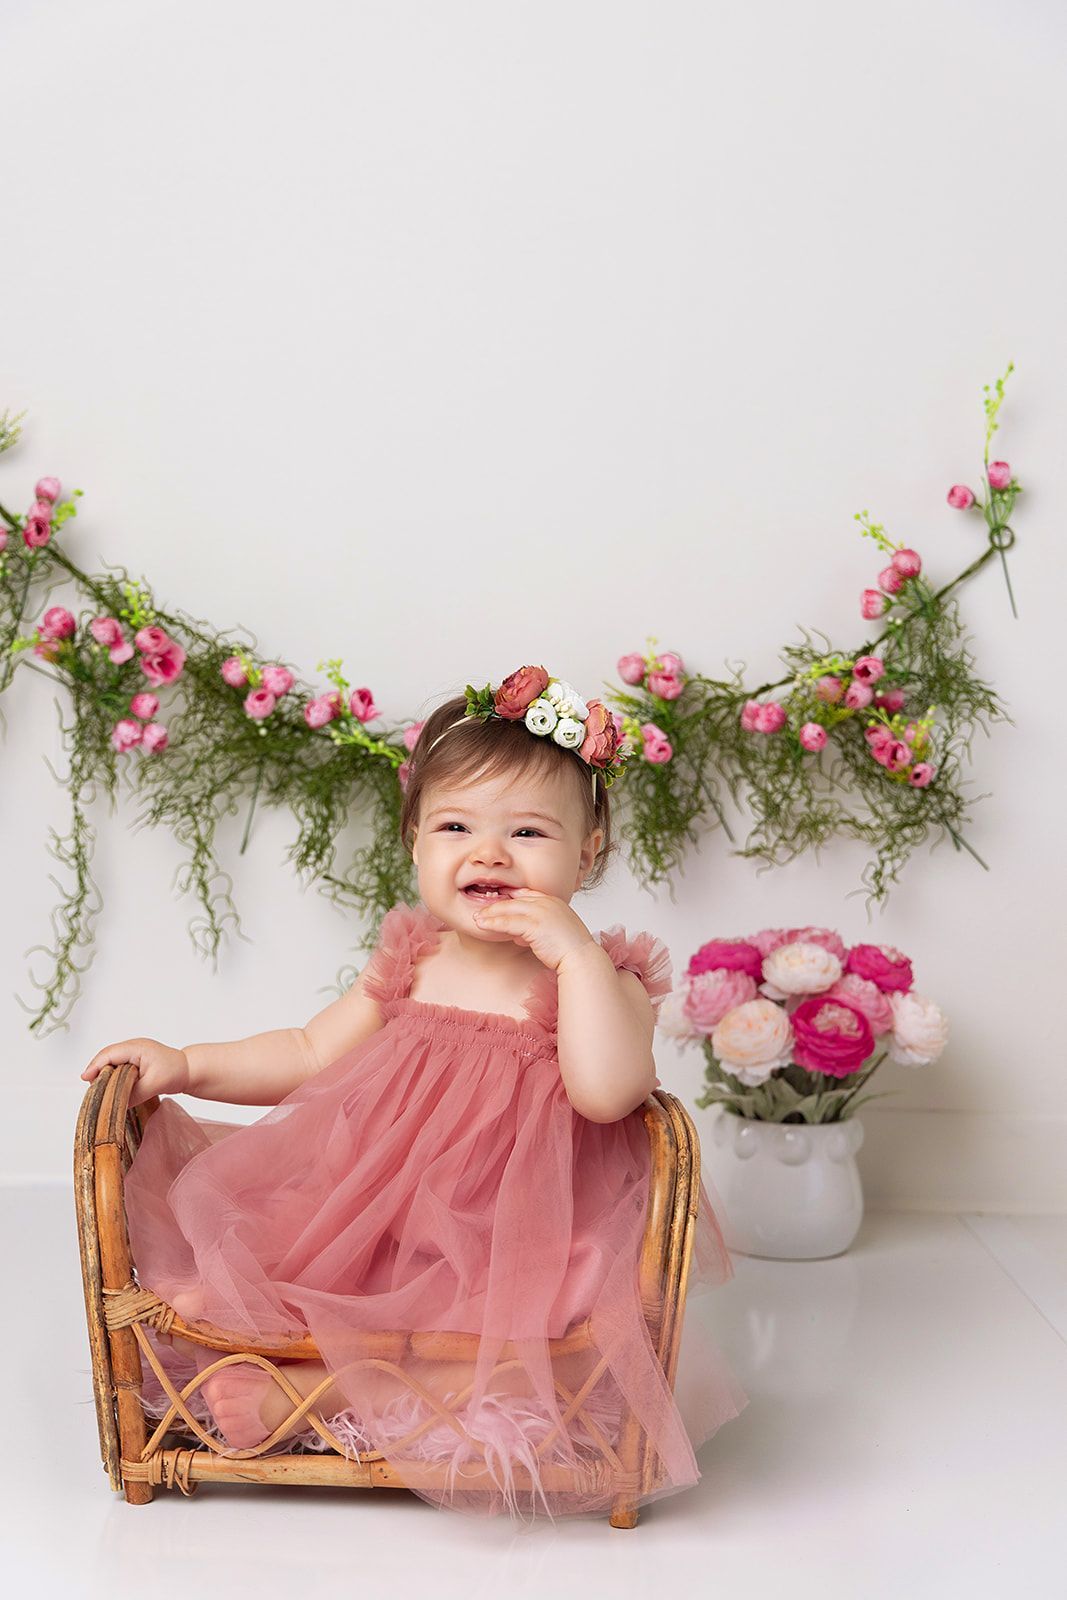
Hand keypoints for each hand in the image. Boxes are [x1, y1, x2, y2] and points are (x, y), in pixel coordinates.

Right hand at [80, 1037, 190, 1108]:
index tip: (86, 1079)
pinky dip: (111, 1075)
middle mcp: (133, 1047)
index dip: (95, 1066)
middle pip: (107, 1057)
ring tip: (97, 1090)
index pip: (109, 1054)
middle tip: (90, 1089)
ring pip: (111, 1061)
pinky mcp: (135, 1061)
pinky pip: (118, 1066)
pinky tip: (109, 1087)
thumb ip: (134, 1094)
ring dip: (103, 1074)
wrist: (189, 1070)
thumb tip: (116, 1104)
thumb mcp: (154, 1085)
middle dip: (96, 1071)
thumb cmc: (175, 1073)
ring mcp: (133, 1053)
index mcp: (136, 1048)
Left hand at [470, 889, 596, 972]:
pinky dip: (493, 923)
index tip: (496, 903)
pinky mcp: (535, 924)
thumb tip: (518, 936)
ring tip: (477, 919)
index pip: (526, 894)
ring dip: (490, 914)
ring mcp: (541, 912)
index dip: (509, 898)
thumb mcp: (552, 933)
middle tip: (480, 912)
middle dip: (495, 906)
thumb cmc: (570, 949)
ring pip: (508, 909)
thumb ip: (535, 930)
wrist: (581, 958)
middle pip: (514, 900)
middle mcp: (547, 902)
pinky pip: (508, 922)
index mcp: (553, 901)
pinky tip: (482, 926)